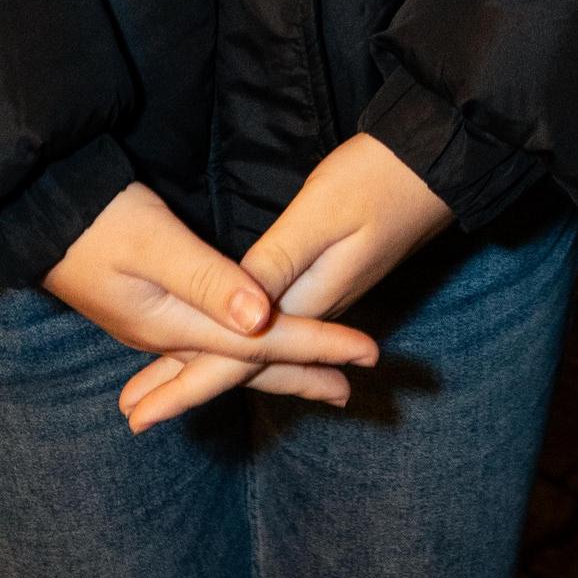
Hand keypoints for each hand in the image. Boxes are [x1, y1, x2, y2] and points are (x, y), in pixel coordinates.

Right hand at [44, 181, 379, 426]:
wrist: (37, 214)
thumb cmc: (99, 219)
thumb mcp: (156, 243)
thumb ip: (209, 281)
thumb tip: (261, 322)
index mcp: (176, 326)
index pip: (262, 345)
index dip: (318, 346)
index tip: (368, 353)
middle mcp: (168, 339)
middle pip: (248, 365)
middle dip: (301, 375)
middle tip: (352, 390)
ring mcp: (155, 330)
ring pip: (231, 359)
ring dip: (277, 370)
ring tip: (317, 381)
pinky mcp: (149, 314)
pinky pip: (211, 347)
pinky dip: (244, 356)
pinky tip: (251, 355)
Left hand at [118, 136, 449, 432]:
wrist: (442, 162)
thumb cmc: (380, 176)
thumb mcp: (323, 213)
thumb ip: (278, 263)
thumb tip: (240, 319)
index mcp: (306, 300)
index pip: (234, 357)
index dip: (184, 385)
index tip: (139, 415)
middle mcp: (316, 308)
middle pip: (244, 362)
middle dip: (189, 386)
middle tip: (135, 416)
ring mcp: (328, 295)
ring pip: (259, 349)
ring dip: (212, 370)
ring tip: (169, 389)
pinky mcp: (334, 277)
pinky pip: (277, 330)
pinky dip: (245, 349)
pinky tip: (237, 347)